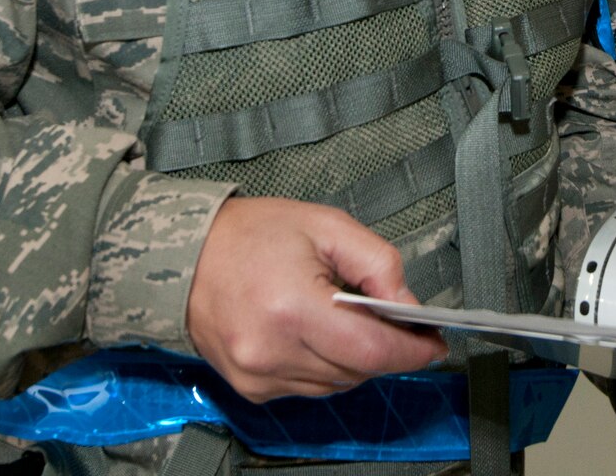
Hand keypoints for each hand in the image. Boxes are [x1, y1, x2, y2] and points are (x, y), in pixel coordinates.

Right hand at [185, 196, 445, 401]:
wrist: (182, 256)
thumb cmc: (250, 235)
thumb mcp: (325, 226)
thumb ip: (377, 264)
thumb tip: (409, 307)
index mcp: (292, 308)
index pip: (371, 350)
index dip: (410, 350)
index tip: (433, 343)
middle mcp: (272, 351)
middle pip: (357, 370)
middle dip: (384, 348)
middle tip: (394, 320)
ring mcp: (258, 375)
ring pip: (337, 384)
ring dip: (354, 359)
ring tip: (345, 319)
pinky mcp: (250, 387)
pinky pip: (309, 388)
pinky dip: (324, 366)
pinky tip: (315, 333)